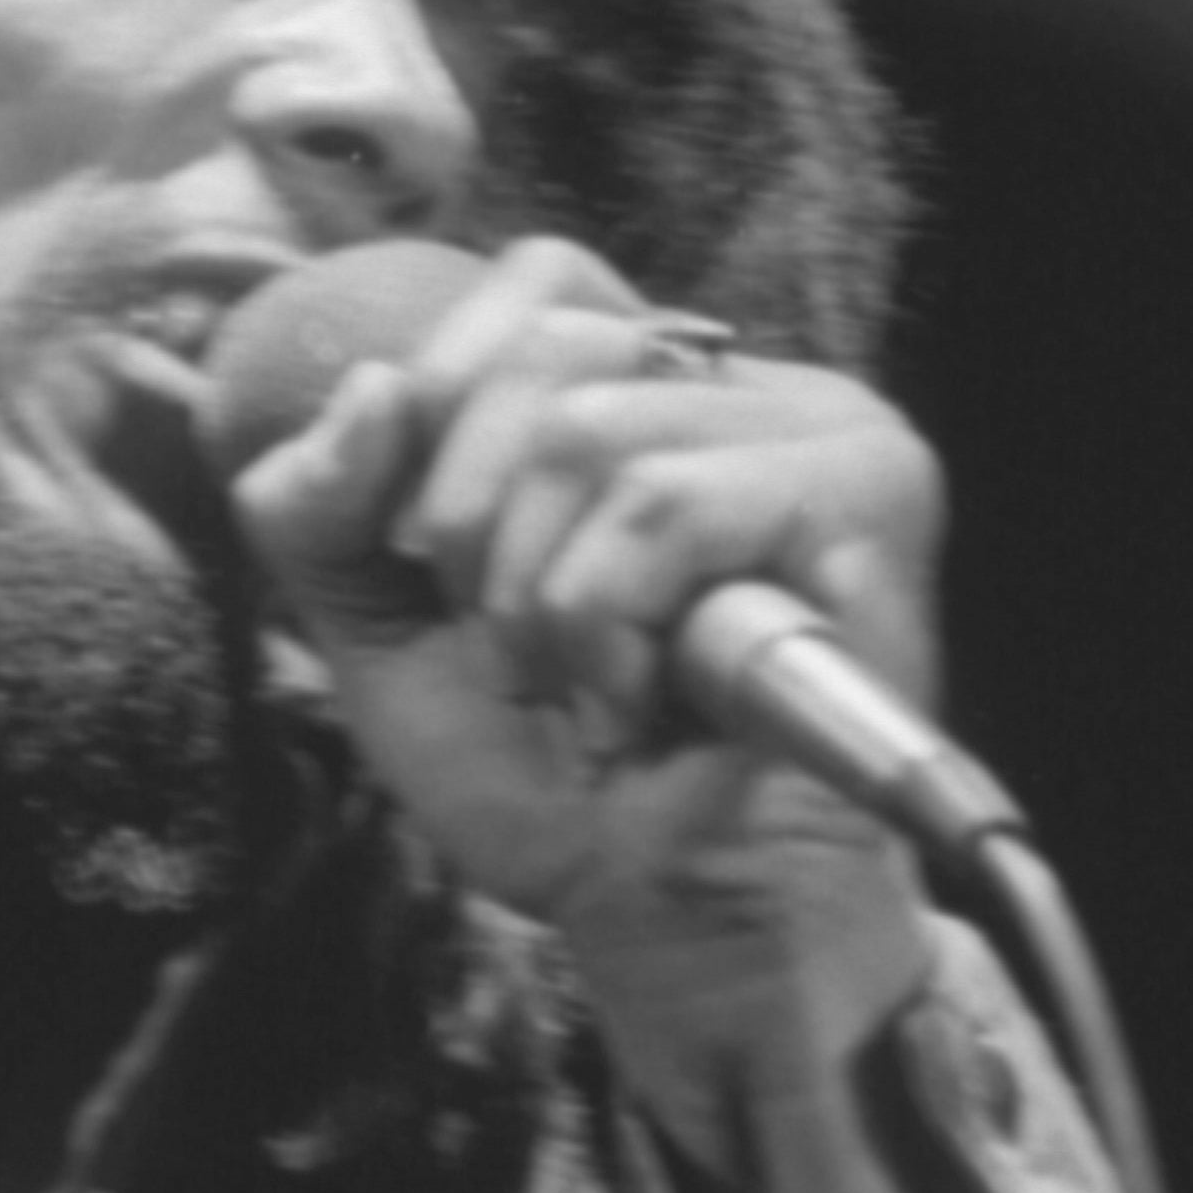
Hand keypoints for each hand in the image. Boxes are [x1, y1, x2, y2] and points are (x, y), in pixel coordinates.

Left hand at [222, 233, 948, 1114]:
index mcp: (652, 387)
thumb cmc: (550, 772)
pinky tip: (648, 701)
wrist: (664, 912)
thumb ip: (321, 503)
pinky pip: (666, 500)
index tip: (435, 549)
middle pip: (547, 343)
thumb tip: (370, 388)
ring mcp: (826, 431)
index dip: (448, 393)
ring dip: (541, 597)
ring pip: (590, 427)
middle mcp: (750, 387)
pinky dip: (609, 622)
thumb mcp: (379, 627)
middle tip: (528, 647)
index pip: (539, 280)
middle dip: (474, 522)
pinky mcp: (871, 494)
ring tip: (595, 684)